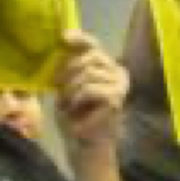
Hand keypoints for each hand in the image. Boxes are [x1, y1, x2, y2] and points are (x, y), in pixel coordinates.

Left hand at [53, 30, 128, 149]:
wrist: (83, 143)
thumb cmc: (75, 115)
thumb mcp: (68, 84)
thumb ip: (69, 66)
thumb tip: (61, 43)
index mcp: (107, 66)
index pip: (94, 44)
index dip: (80, 37)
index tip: (63, 37)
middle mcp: (118, 71)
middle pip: (91, 55)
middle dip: (69, 70)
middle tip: (59, 87)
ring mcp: (120, 84)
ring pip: (88, 72)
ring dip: (71, 88)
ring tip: (68, 103)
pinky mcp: (116, 97)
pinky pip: (90, 88)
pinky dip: (77, 98)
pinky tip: (75, 108)